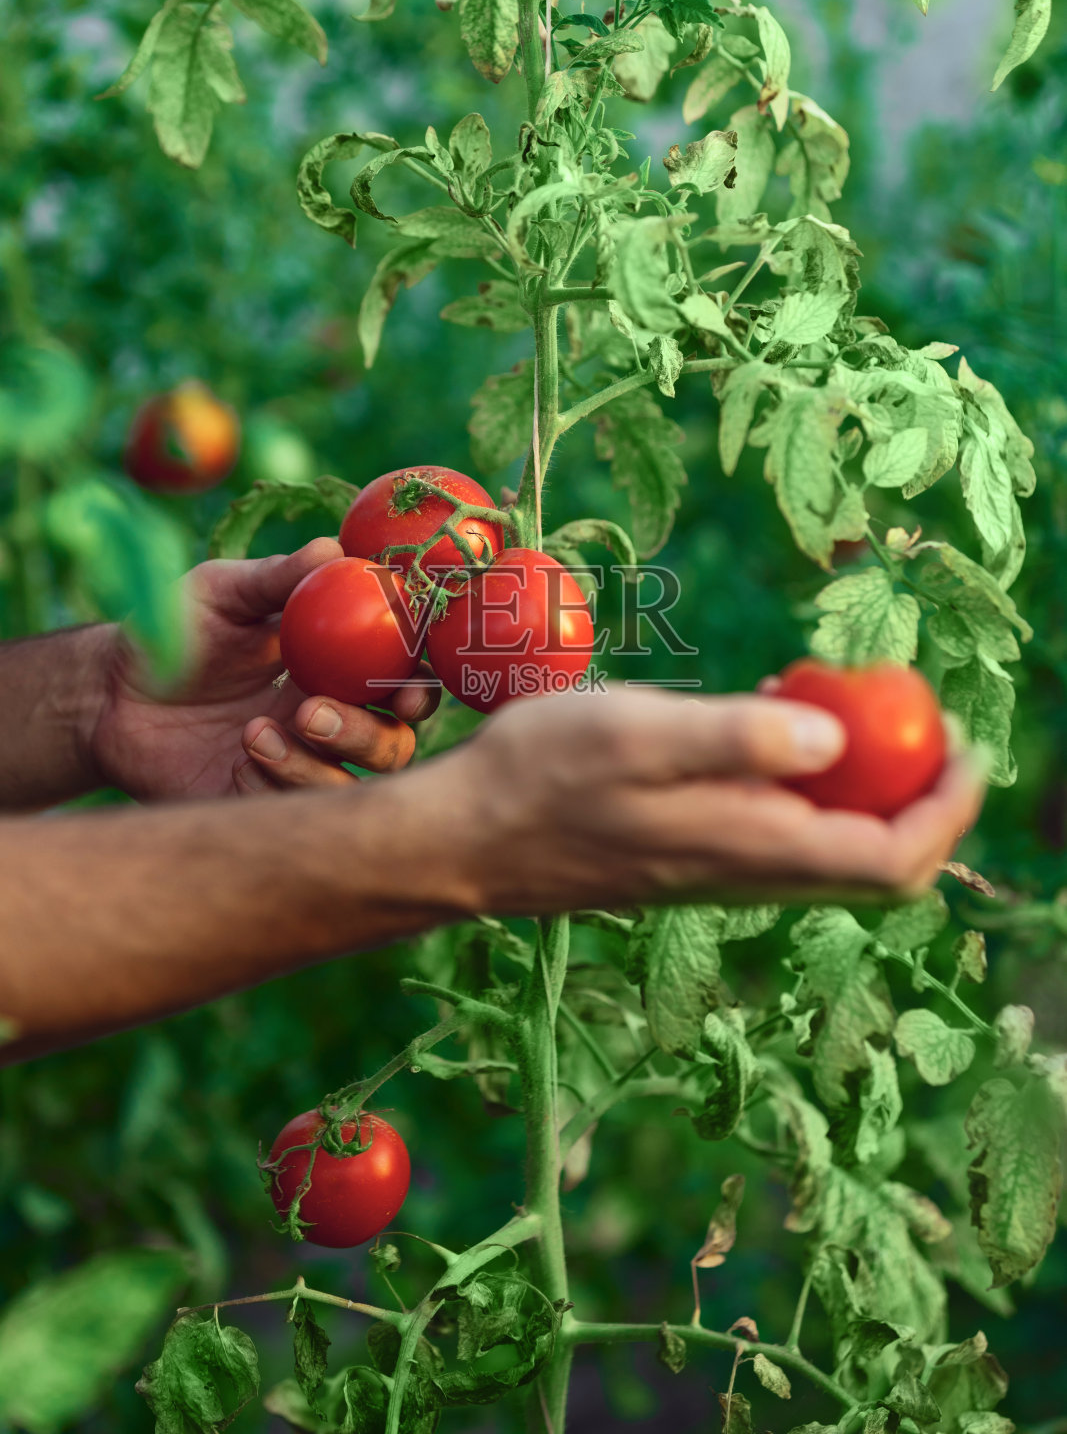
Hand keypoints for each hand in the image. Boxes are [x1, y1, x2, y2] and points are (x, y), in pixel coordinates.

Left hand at [91, 539, 438, 801]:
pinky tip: (236, 759)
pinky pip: (293, 815)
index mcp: (336, 668)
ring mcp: (299, 768)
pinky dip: (273, 787)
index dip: (418, 688)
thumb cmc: (173, 631)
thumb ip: (277, 577)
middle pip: (392, 745)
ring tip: (252, 733)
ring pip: (347, 788)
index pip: (401, 682)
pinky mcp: (260, 806)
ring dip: (312, 765)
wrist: (108, 693)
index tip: (406, 687)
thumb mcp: (220, 592)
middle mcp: (330, 721)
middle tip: (310, 711)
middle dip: (365, 734)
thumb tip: (335, 547)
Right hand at [401, 686, 983, 912]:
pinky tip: (772, 721)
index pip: (895, 859)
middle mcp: (749, 871)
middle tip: (924, 719)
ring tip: (852, 703)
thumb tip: (836, 737)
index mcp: (753, 847)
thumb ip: (739, 737)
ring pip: (831, 845)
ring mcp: (720, 868)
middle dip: (923, 796)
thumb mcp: (639, 734)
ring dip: (867, 786)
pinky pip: (783, 829)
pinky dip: (809, 782)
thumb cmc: (541, 777)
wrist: (464, 840)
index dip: (949, 807)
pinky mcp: (692, 855)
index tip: (967, 742)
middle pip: (876, 860)